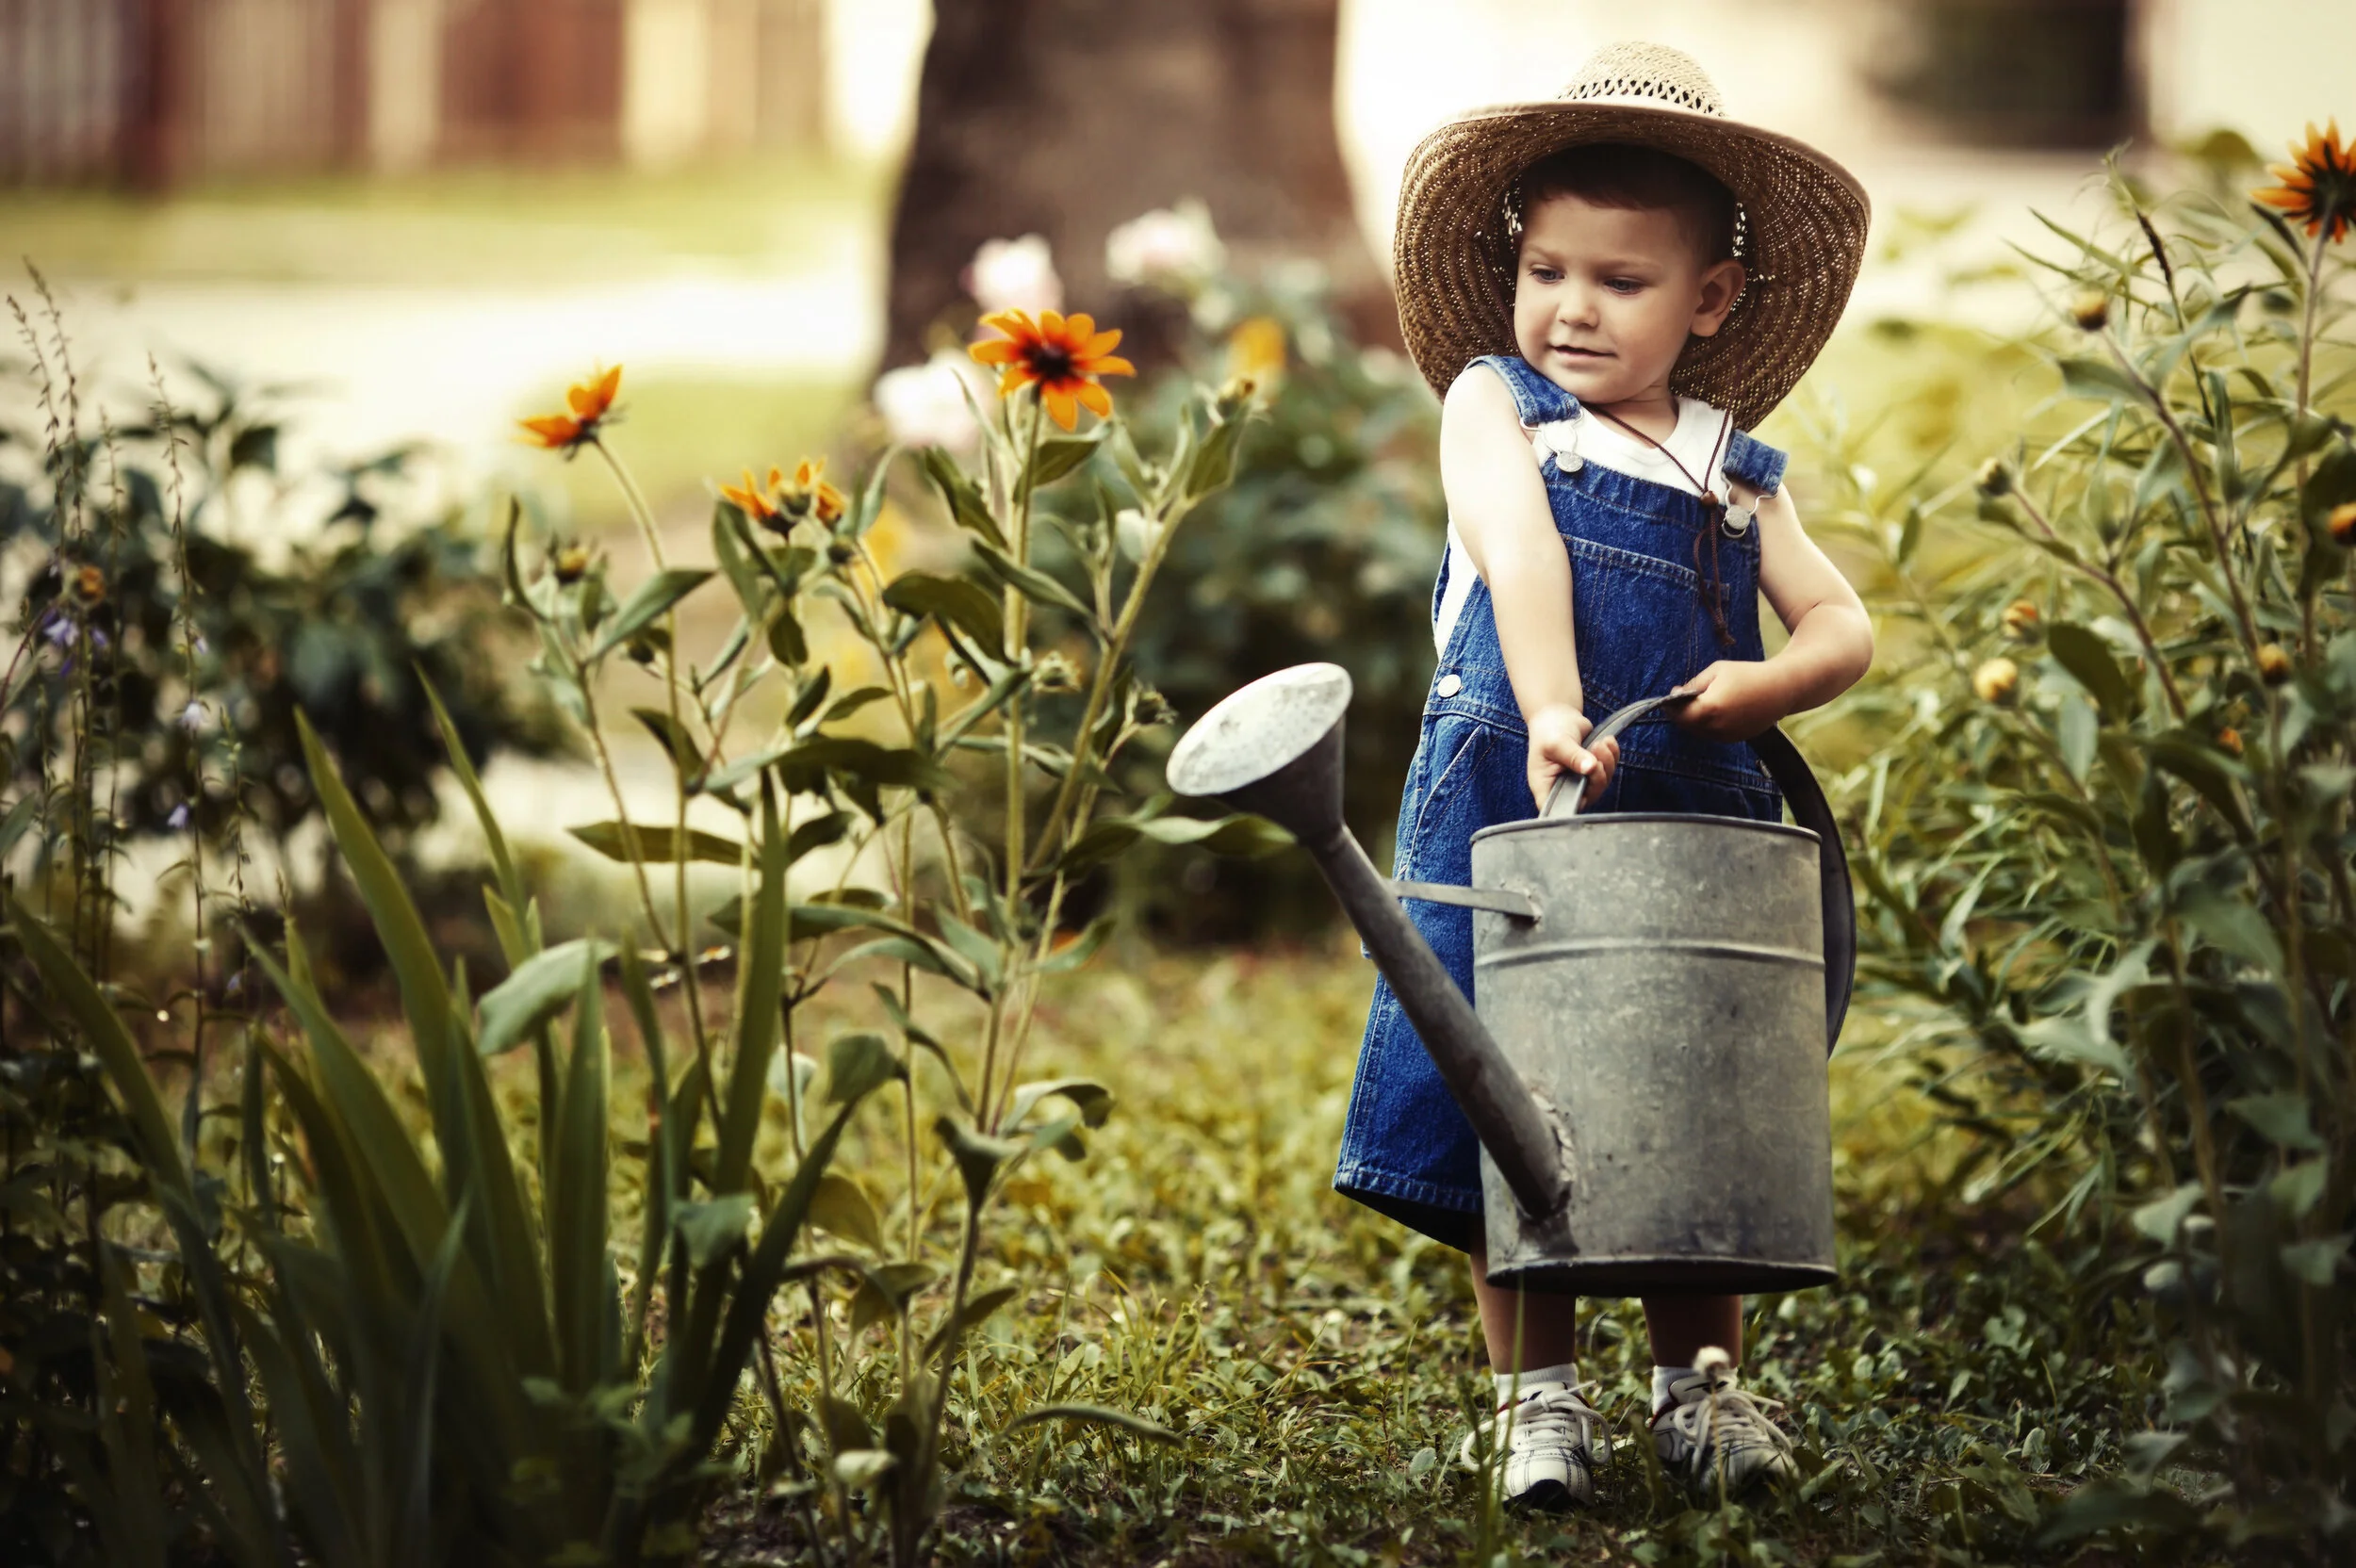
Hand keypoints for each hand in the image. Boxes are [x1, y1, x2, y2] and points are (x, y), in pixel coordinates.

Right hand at [1527, 704, 1618, 810]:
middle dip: (1598, 776)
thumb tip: (1590, 768)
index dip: (1573, 804)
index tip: (1585, 781)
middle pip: (1587, 796)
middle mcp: (1563, 788)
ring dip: (1607, 763)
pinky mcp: (1592, 772)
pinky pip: (1608, 771)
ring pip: (1601, 784)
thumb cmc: (1548, 731)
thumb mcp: (1557, 743)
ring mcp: (1579, 781)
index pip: (1557, 810)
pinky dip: (1612, 756)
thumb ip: (1573, 756)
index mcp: (1545, 787)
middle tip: (1597, 752)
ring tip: (1601, 743)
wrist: (1557, 716)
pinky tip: (1607, 741)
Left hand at [1671, 661, 1788, 741]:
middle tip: (1683, 697)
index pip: (1677, 713)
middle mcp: (1716, 727)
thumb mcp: (1717, 671)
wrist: (1780, 689)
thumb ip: (1694, 684)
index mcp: (1709, 708)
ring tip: (1700, 702)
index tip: (1674, 692)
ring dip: (1694, 719)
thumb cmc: (1748, 675)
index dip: (1671, 704)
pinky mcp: (1734, 739)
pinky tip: (1714, 710)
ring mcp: (1725, 736)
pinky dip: (1708, 724)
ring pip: (1698, 731)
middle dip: (1681, 712)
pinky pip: (1712, 734)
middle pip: (1686, 724)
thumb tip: (1676, 694)